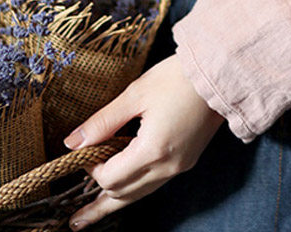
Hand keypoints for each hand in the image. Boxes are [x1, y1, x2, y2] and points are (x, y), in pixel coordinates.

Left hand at [65, 54, 224, 229]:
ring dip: (115, 201)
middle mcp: (168, 166)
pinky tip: (123, 186)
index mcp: (153, 150)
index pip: (111, 178)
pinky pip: (154, 183)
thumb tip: (73, 142)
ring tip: (91, 215)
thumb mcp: (135, 94)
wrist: (217, 74)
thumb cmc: (177, 78)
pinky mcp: (187, 160)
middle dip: (98, 200)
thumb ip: (103, 121)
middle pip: (124, 195)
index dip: (91, 169)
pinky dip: (135, 186)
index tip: (82, 154)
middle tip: (74, 217)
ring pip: (140, 194)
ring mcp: (180, 166)